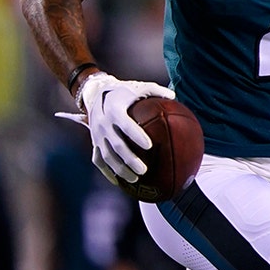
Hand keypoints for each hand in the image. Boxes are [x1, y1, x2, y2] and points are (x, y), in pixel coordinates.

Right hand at [57, 72, 175, 182]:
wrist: (95, 94)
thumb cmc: (124, 91)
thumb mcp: (139, 87)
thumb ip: (156, 91)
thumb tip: (175, 97)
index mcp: (115, 110)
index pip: (126, 125)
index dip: (136, 135)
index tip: (149, 146)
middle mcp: (103, 124)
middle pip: (116, 145)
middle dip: (130, 159)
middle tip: (144, 170)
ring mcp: (97, 135)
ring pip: (106, 156)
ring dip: (119, 169)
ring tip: (135, 179)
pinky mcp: (94, 143)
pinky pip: (98, 160)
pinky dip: (106, 172)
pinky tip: (118, 183)